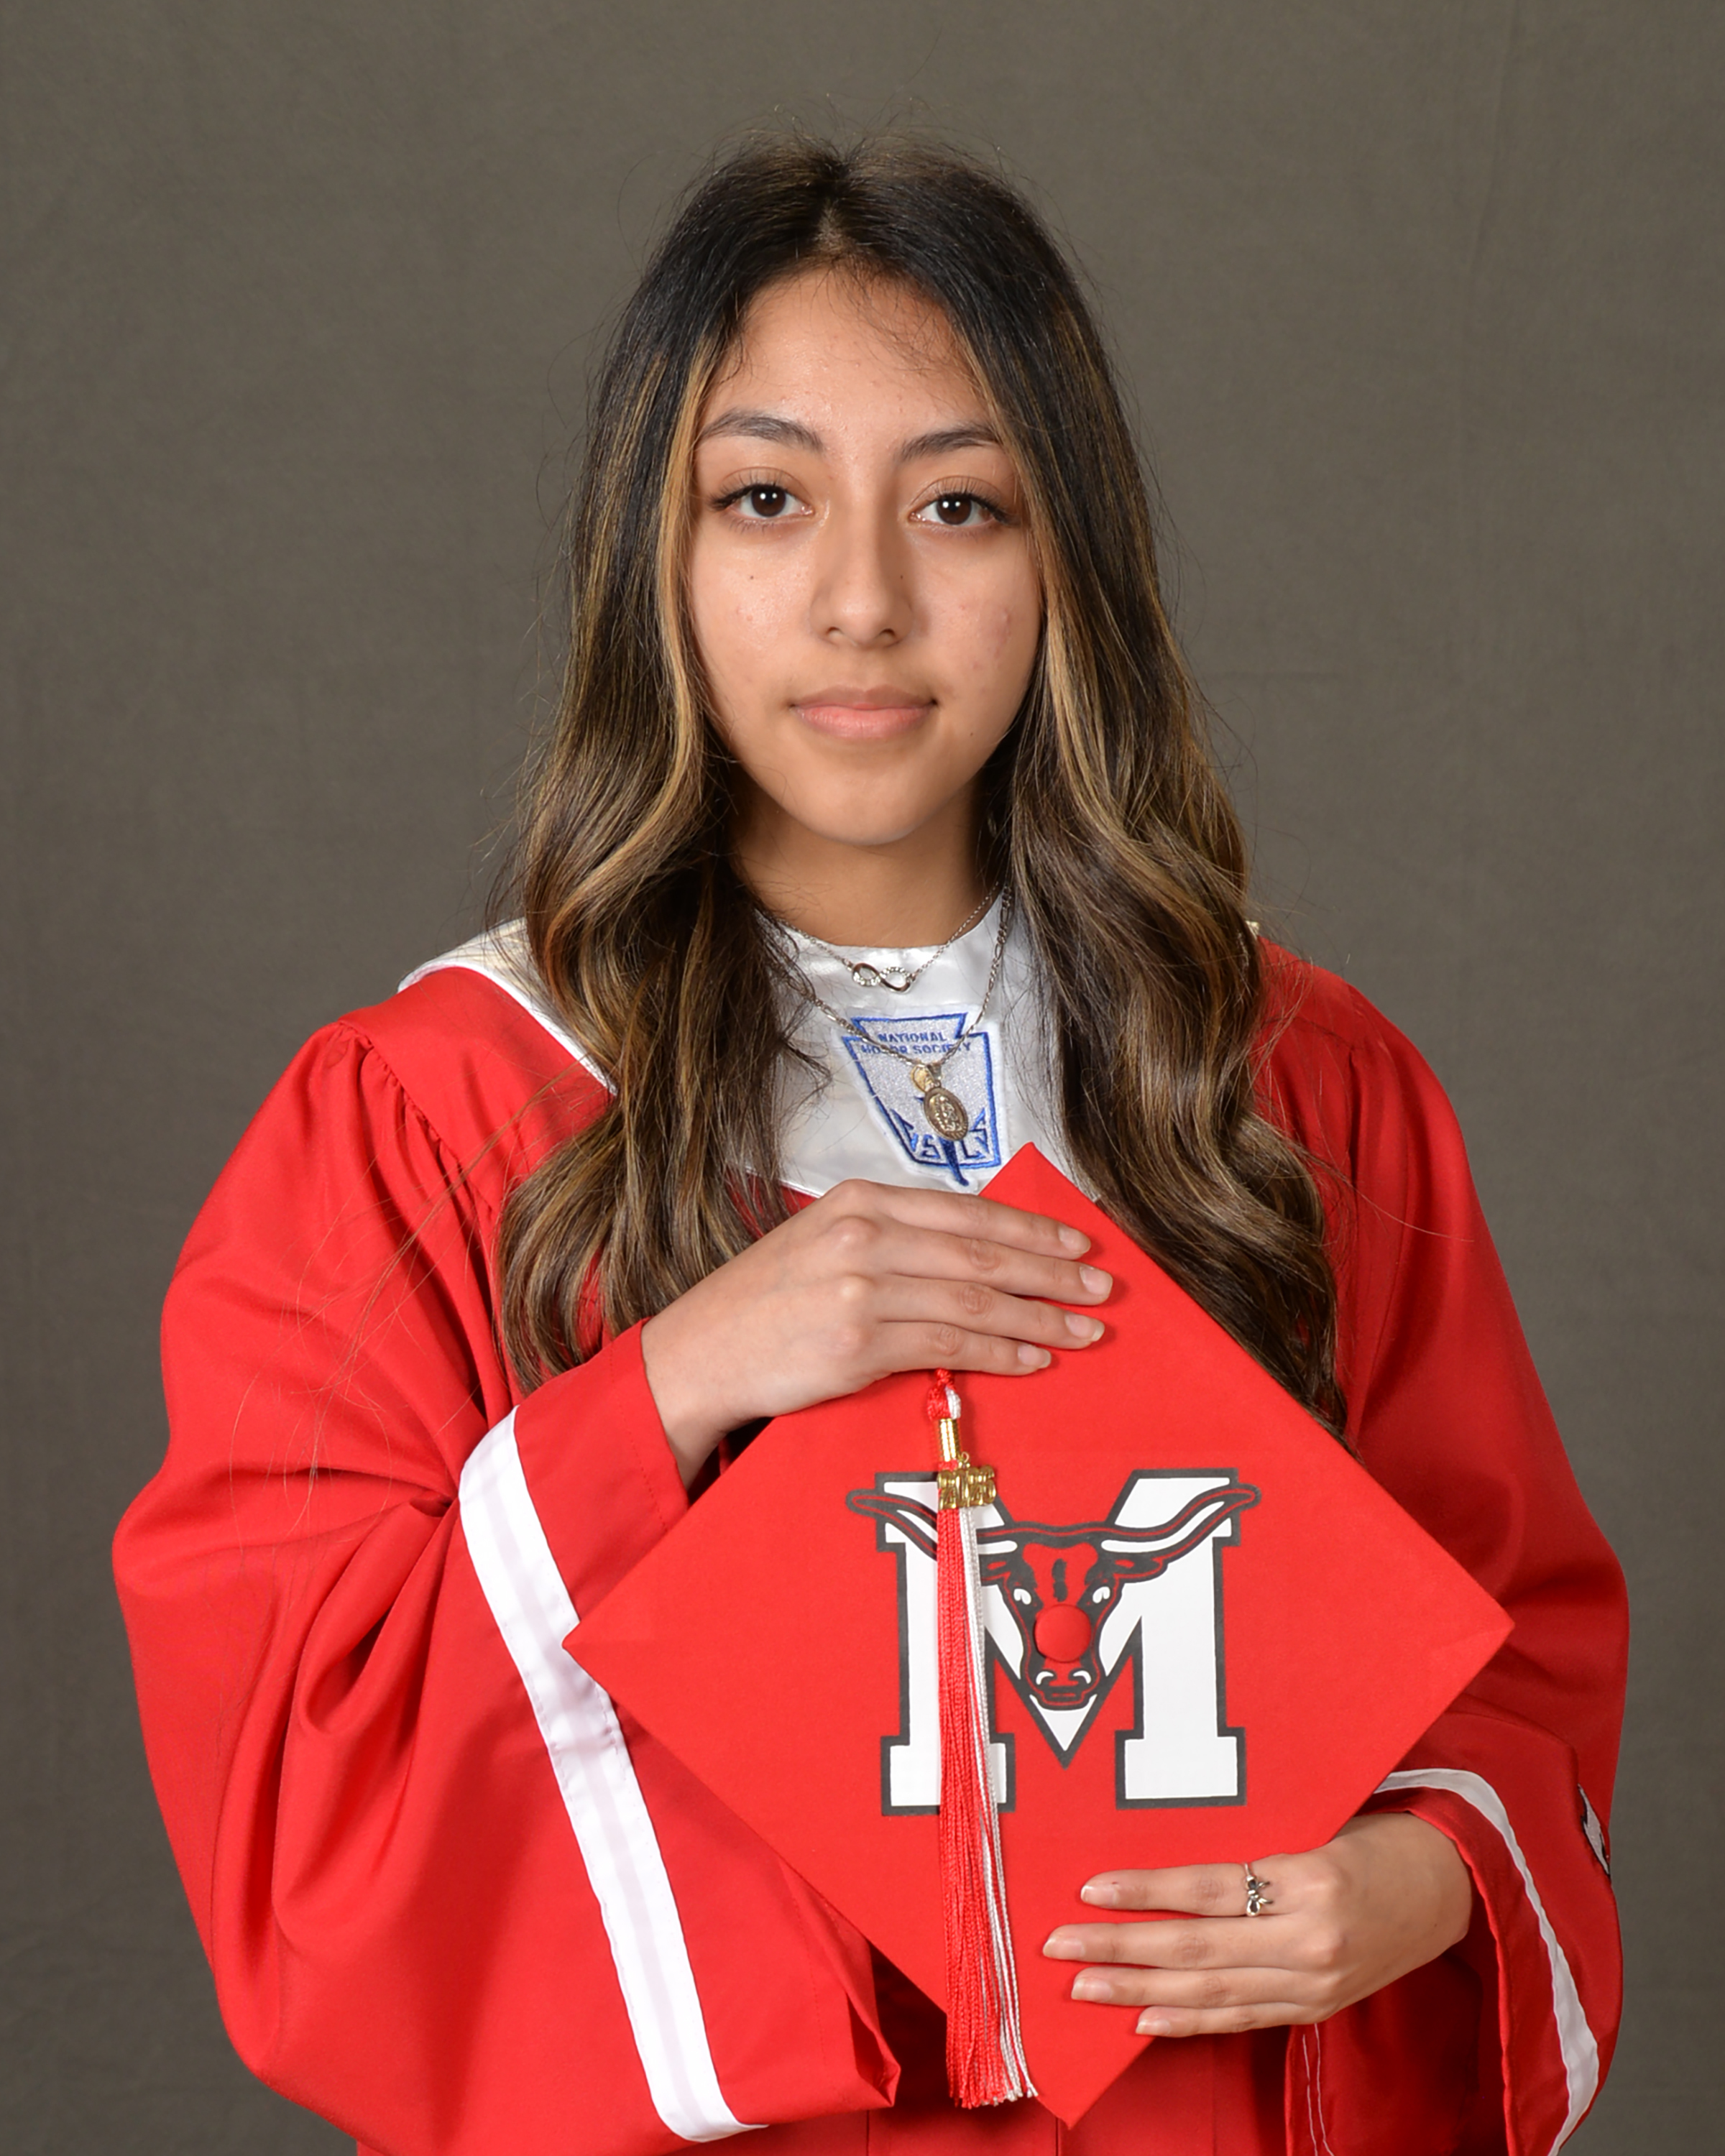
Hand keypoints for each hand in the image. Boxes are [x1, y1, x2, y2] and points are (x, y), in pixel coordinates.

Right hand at [639, 1178, 1110, 1482]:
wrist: (698, 1354)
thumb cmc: (762, 1303)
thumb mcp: (825, 1241)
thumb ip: (894, 1239)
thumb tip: (976, 1253)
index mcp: (861, 1201)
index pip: (968, 1212)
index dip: (1031, 1227)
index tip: (1079, 1241)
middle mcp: (864, 1236)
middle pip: (983, 1254)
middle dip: (1052, 1272)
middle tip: (1101, 1287)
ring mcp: (861, 1290)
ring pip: (975, 1302)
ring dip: (1040, 1318)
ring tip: (1083, 1330)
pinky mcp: (858, 1344)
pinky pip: (949, 1347)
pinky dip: (1000, 1353)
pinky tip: (1033, 1358)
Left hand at [1041, 1813, 1473, 2035]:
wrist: (1452, 1887)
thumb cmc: (1377, 1836)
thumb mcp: (1317, 1820)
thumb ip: (1251, 1842)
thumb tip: (1165, 1845)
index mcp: (1311, 1878)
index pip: (1209, 1889)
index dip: (1146, 1891)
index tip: (1090, 1888)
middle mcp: (1311, 1939)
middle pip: (1197, 1947)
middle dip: (1121, 1947)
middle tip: (1060, 1945)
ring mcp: (1315, 1983)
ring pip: (1211, 1991)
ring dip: (1138, 1990)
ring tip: (1084, 1987)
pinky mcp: (1317, 2008)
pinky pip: (1243, 2018)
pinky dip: (1190, 2021)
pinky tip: (1145, 2020)